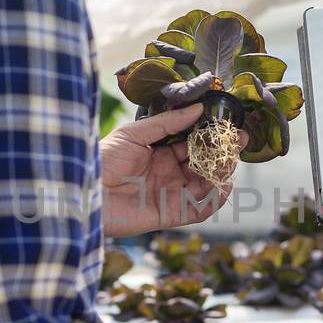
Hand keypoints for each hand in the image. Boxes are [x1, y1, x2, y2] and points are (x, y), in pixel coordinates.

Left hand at [99, 105, 243, 237]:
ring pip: (205, 186)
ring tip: (231, 159)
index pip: (192, 144)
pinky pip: (199, 209)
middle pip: (203, 164)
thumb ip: (166, 123)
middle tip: (239, 139)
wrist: (84, 191)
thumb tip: (197, 108)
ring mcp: (170, 195)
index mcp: (160, 154)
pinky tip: (224, 185)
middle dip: (222, 152)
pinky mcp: (170, 215)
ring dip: (221, 173)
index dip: (210, 136)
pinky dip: (214, 200)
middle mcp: (168, 175)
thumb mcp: (133, 133)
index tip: (229, 124)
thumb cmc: (102, 159)